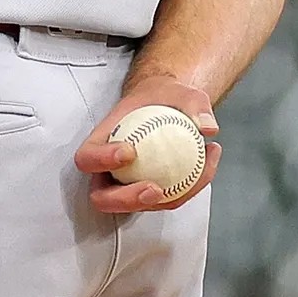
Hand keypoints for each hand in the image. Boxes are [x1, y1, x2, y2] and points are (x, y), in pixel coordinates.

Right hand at [72, 70, 220, 213]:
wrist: (170, 105)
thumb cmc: (163, 97)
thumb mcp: (181, 91)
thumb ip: (195, 104)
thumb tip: (208, 127)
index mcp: (101, 142)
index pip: (87, 158)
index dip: (101, 161)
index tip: (130, 151)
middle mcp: (108, 171)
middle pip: (103, 198)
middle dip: (125, 199)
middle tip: (154, 188)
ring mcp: (127, 186)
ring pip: (139, 206)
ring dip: (168, 200)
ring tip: (197, 175)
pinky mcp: (150, 194)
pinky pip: (167, 200)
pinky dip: (190, 189)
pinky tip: (210, 162)